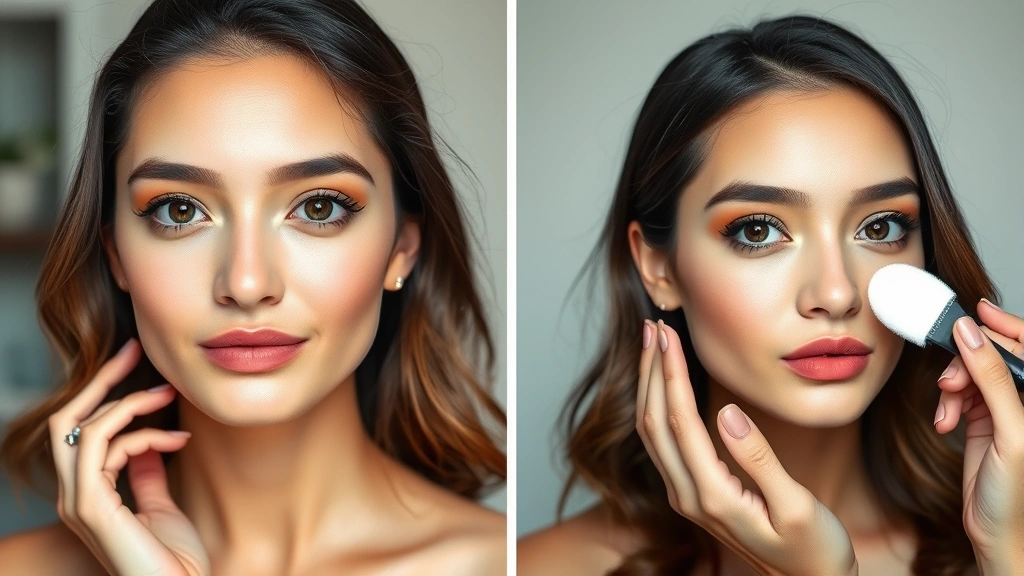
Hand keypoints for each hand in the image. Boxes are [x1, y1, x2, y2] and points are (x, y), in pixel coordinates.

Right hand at [47, 338, 209, 575]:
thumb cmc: (176, 559)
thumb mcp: (162, 505)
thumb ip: (148, 473)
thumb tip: (149, 443)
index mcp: (88, 494)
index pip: (82, 431)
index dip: (109, 395)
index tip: (146, 372)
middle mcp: (74, 496)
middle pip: (67, 420)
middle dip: (100, 380)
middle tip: (135, 350)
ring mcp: (77, 502)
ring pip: (83, 428)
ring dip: (128, 402)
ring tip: (168, 395)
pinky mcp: (89, 506)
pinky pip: (103, 447)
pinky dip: (141, 433)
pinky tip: (177, 438)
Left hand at [636, 320, 856, 575]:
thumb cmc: (814, 549)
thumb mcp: (797, 507)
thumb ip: (759, 460)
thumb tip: (728, 412)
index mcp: (713, 496)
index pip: (680, 421)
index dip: (670, 373)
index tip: (668, 334)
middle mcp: (689, 497)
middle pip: (654, 422)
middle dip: (651, 370)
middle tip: (654, 326)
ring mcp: (686, 497)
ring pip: (653, 432)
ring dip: (650, 385)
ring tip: (654, 345)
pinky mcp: (693, 495)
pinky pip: (664, 443)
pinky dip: (659, 405)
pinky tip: (665, 383)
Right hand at [933, 300, 1023, 571]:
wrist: (997, 533)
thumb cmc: (1017, 495)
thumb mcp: (1010, 431)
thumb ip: (992, 379)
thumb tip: (971, 335)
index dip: (1004, 326)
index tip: (975, 311)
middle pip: (994, 356)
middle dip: (967, 364)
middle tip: (949, 382)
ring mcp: (1005, 407)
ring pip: (972, 373)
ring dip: (952, 388)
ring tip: (946, 411)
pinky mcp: (983, 419)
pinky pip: (959, 394)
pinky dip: (946, 405)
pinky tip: (944, 422)